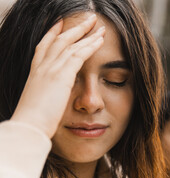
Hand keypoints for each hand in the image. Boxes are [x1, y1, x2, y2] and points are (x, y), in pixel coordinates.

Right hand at [11, 14, 104, 137]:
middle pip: (60, 40)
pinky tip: (100, 40)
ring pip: (71, 44)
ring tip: (100, 26)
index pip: (44, 47)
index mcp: (35, 73)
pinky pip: (79, 55)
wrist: (29, 126)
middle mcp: (42, 67)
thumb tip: (52, 99)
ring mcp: (51, 69)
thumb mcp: (38, 103)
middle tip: (88, 19)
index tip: (60, 23)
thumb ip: (46, 96)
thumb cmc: (34, 121)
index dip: (52, 33)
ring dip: (87, 34)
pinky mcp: (62, 75)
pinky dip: (90, 45)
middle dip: (75, 27)